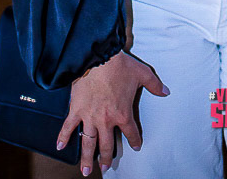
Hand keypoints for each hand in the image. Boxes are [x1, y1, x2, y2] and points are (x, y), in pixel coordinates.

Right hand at [57, 50, 169, 174]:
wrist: (99, 58)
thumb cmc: (120, 66)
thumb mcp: (142, 74)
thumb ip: (155, 85)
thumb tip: (166, 91)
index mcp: (123, 113)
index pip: (131, 132)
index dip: (135, 140)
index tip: (136, 147)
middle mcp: (106, 120)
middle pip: (107, 145)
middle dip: (107, 158)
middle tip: (106, 168)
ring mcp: (89, 117)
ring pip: (88, 143)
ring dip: (87, 158)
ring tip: (86, 170)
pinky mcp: (76, 110)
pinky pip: (68, 127)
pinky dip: (63, 137)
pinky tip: (60, 147)